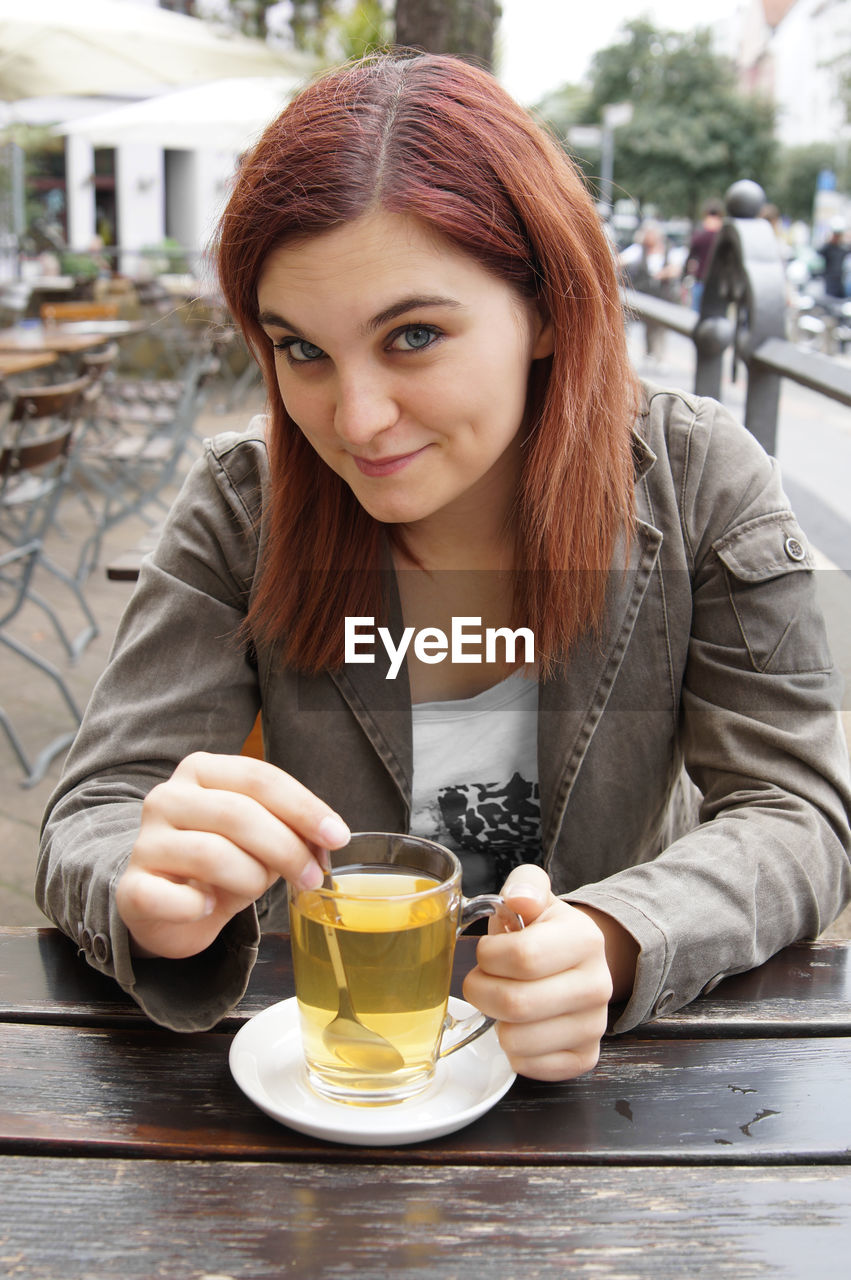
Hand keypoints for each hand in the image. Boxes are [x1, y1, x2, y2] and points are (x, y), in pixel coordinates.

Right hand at [115, 752, 349, 960]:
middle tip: (312, 877)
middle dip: (287, 849)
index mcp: (201, 771)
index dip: (304, 807)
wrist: (163, 902)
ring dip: (251, 879)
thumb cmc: (220, 859)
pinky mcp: (131, 887)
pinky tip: (209, 907)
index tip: (338, 837)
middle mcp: (167, 797)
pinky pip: (172, 898)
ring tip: (258, 890)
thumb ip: (289, 828)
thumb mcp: (258, 836)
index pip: (259, 778)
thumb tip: (329, 839)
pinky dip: (199, 907)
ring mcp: (144, 842)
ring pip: (212, 854)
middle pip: (238, 813)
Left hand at [463, 864, 635, 1081]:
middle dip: (480, 991)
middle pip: (515, 1004)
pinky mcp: (585, 1057)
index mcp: (585, 939)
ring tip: (503, 1001)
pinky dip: (511, 1050)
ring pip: (517, 1041)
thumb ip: (524, 884)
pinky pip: (530, 1066)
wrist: (577, 962)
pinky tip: (519, 1026)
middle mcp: (598, 985)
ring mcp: (594, 1025)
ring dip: (495, 1022)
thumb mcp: (534, 894)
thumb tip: (518, 898)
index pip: (522, 957)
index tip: (487, 951)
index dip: (489, 956)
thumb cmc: (542, 929)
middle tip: (481, 980)